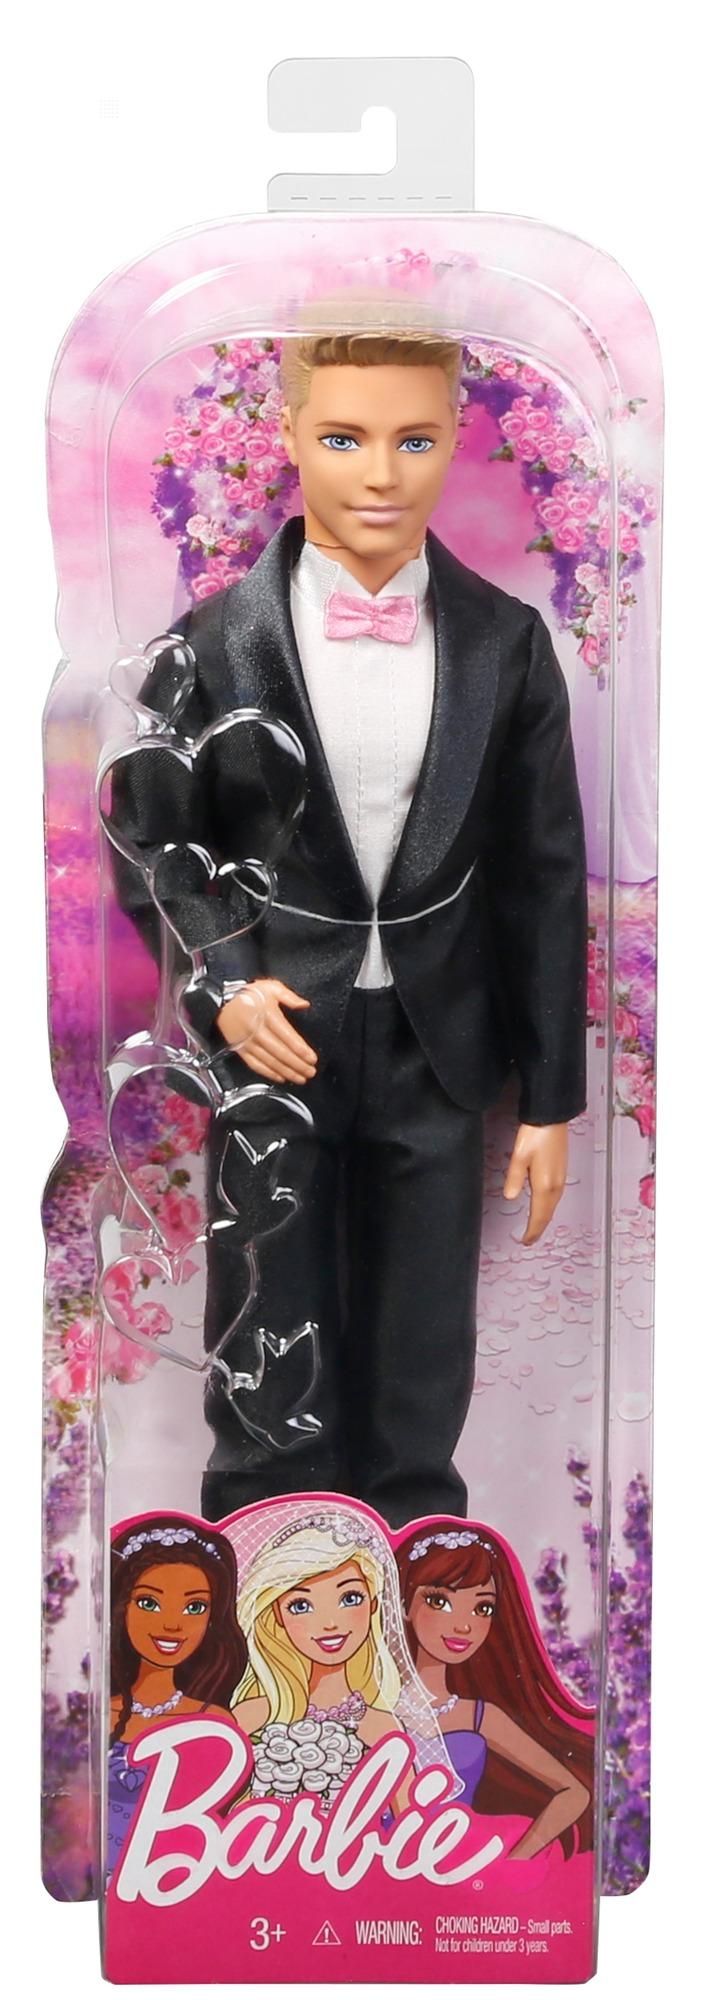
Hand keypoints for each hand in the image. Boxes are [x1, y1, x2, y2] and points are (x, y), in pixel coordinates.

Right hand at [216, 979, 317, 1084]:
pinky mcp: (240, 1049)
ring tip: (300, 1078)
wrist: (220, 1000)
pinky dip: (268, 1073)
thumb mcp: (270, 987)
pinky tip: (280, 1077)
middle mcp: (258, 1030)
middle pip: (281, 1052)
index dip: (301, 1050)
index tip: (312, 1059)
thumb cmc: (248, 994)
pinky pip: (255, 1064)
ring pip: (270, 1061)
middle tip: (311, 1072)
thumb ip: (289, 996)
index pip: (288, 1036)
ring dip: (287, 1071)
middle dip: (298, 1065)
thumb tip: (304, 1004)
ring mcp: (248, 1042)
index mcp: (268, 1015)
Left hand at [503, 1123, 568, 1244]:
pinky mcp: (561, 1172)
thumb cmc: (536, 1134)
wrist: (552, 1119)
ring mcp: (560, 1179)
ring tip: (535, 1228)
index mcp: (544, 1185)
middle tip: (529, 1240)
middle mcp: (556, 1185)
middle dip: (538, 1229)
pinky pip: (555, 1198)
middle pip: (547, 1215)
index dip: (532, 1231)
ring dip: (544, 1219)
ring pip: (552, 1207)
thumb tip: (510, 1197)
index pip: (538, 1216)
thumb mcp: (519, 1156)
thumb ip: (514, 1179)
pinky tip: (544, 1206)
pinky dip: (548, 1208)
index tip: (525, 1241)